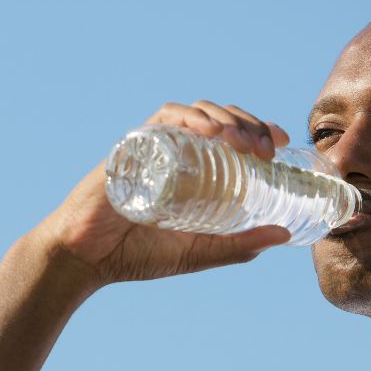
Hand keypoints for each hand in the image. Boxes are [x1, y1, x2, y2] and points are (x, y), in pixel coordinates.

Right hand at [32, 101, 292, 290]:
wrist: (86, 258)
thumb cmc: (136, 255)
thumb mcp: (199, 252)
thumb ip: (238, 246)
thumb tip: (284, 236)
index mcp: (193, 170)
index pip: (233, 137)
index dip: (260, 130)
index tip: (282, 142)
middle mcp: (176, 151)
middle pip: (220, 118)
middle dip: (249, 123)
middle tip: (268, 147)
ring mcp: (155, 145)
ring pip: (197, 111)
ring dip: (226, 118)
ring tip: (244, 141)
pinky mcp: (134, 145)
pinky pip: (165, 118)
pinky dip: (190, 118)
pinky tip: (211, 130)